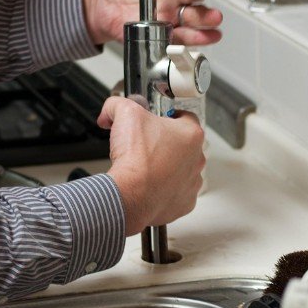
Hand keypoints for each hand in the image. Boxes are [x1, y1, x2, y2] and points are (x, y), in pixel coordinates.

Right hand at [97, 96, 205, 235]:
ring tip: (145, 167)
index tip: (157, 121)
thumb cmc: (135, 159)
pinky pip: (176, 193)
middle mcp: (197, 159)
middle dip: (165, 143)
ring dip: (167, 167)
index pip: (185, 117)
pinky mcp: (184, 203)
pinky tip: (148, 185)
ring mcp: (192, 183)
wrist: (130, 195)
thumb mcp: (124, 114)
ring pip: (181, 169)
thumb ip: (118, 105)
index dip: (168, 116)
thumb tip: (111, 109)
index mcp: (191, 134)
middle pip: (183, 145)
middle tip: (145, 144)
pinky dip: (164, 189)